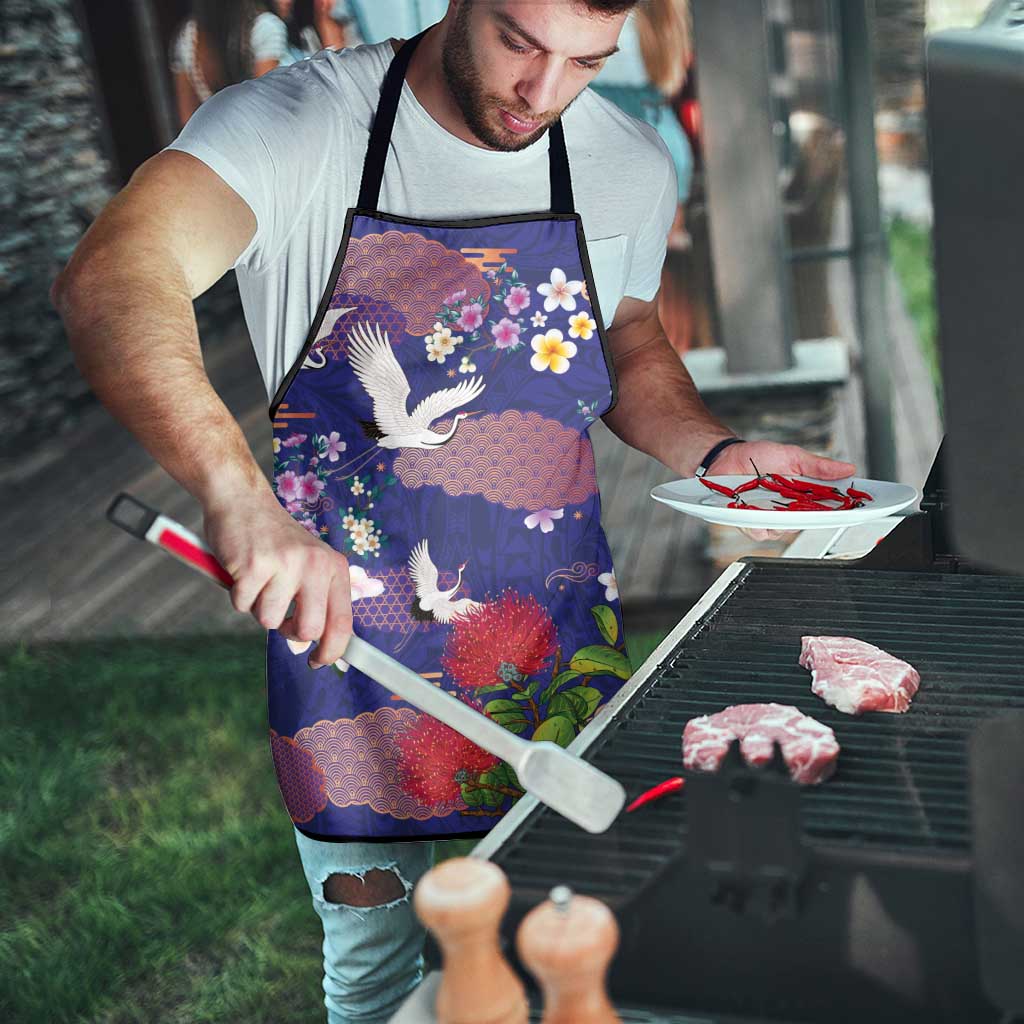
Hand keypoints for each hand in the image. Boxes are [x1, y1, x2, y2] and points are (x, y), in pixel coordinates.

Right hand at [203, 488, 352, 668]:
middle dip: (290, 632)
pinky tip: (243, 571)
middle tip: (281, 615)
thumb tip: (321, 646)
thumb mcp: (310, 562)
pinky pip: (242, 605)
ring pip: (269, 621)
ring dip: (259, 608)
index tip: (318, 662)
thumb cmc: (275, 540)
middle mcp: (315, 565)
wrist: (242, 501)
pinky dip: (238, 595)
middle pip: (309, 630)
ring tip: (259, 580)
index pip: (342, 622)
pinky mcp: (253, 565)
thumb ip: (318, 598)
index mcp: (334, 567)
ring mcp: (284, 564)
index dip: (332, 651)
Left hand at [709, 440, 856, 541]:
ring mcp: (770, 518)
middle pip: (809, 522)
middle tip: (814, 505)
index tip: (859, 508)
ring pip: (785, 530)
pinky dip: (759, 523)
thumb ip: (818, 466)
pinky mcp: (751, 523)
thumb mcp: (792, 456)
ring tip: (775, 502)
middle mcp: (789, 510)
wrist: (726, 458)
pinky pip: (760, 531)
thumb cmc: (758, 457)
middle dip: (814, 517)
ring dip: (782, 518)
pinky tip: (755, 511)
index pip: (829, 507)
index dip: (845, 510)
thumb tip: (848, 468)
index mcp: (803, 495)